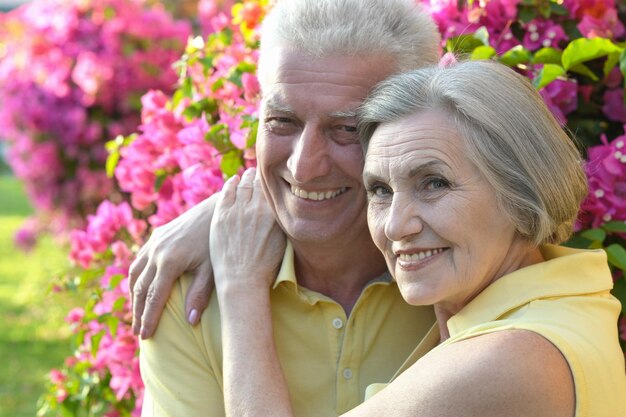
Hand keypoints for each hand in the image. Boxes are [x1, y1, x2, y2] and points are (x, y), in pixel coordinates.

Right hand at [129, 193, 217, 338]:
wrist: (218, 209)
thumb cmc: (219, 242)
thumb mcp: (212, 270)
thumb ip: (199, 295)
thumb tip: (190, 322)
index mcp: (169, 262)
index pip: (154, 298)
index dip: (149, 319)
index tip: (146, 337)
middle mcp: (156, 252)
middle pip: (140, 289)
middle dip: (138, 313)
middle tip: (139, 333)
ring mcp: (154, 242)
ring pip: (135, 273)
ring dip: (134, 296)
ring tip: (137, 315)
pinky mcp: (157, 235)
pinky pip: (140, 260)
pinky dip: (137, 277)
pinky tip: (141, 287)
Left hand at [211, 167, 285, 297]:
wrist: (242, 279)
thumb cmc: (265, 266)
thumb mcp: (283, 241)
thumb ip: (282, 220)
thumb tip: (286, 207)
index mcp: (273, 214)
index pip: (272, 187)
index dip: (271, 179)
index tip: (271, 175)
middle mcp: (256, 208)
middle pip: (257, 182)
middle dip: (258, 175)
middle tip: (258, 171)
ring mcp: (237, 211)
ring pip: (242, 185)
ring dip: (245, 178)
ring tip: (247, 175)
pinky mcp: (221, 216)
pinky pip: (226, 192)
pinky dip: (231, 184)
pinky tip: (233, 181)